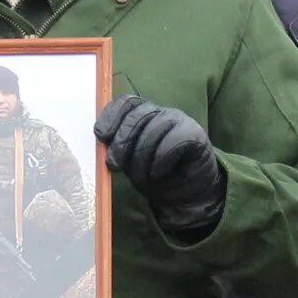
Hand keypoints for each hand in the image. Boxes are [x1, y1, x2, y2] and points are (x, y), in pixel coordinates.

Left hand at [95, 96, 225, 239]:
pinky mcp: (196, 135)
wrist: (188, 194)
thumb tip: (101, 141)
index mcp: (143, 115)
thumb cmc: (156, 177)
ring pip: (153, 130)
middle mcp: (161, 113)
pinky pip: (174, 141)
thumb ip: (117, 148)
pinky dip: (161, 159)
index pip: (125, 103)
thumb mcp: (130, 163)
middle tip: (114, 165)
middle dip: (122, 142)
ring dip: (142, 158)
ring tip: (143, 177)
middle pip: (137, 116)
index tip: (101, 136)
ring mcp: (179, 122)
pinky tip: (158, 172)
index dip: (111, 116)